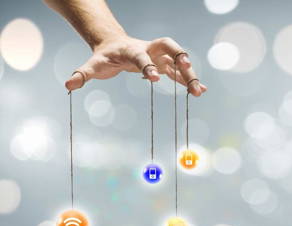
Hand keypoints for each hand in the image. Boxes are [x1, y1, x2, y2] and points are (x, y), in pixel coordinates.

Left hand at [65, 36, 206, 95]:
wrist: (114, 44)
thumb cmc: (104, 56)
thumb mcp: (92, 64)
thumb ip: (83, 74)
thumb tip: (68, 85)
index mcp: (132, 49)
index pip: (142, 56)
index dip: (147, 66)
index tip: (153, 78)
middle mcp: (149, 49)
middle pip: (169, 47)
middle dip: (179, 56)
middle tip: (187, 67)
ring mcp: (159, 56)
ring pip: (178, 61)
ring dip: (189, 74)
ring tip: (199, 91)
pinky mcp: (164, 64)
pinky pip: (179, 72)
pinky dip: (189, 80)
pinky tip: (200, 91)